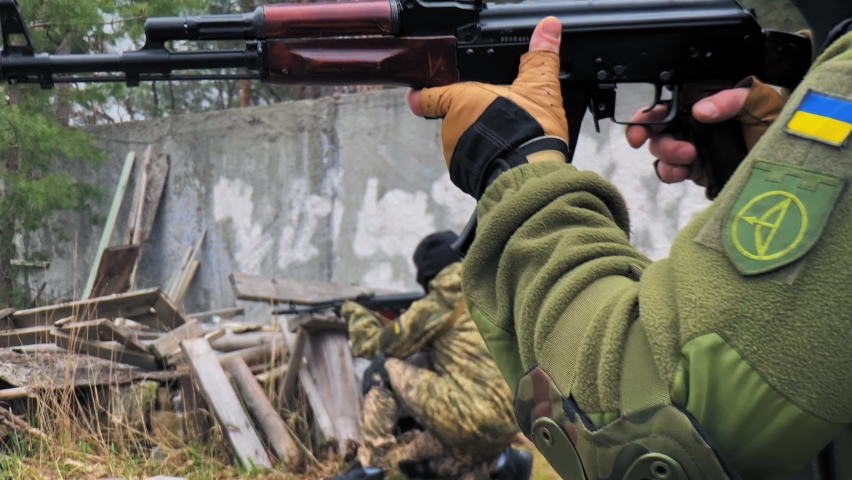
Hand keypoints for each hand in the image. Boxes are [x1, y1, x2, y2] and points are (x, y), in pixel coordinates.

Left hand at [407, 17, 568, 198]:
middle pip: (456, 119)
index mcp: (460, 100)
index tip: (417, 96)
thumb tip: (549, 27)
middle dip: (475, 119)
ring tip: (508, 140)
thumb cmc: (529, 129)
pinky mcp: (464, 177)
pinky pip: (473, 165)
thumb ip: (540, 56)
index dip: (421, 96)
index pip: (427, 97)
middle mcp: (450, 128)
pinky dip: (486, 161)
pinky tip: (506, 157)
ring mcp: (455, 155)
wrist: (530, 173)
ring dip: (482, 140)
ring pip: (465, 143)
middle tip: (501, 118)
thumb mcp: (539, 86)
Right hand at [625, 78, 786, 184]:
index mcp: (705, 101)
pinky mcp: (695, 170)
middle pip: (656, 125)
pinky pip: (670, 171)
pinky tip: (680, 172)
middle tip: (643, 140)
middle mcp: (694, 123)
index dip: (649, 109)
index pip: (669, 100)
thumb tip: (701, 109)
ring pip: (660, 149)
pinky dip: (668, 172)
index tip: (645, 122)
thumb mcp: (762, 103)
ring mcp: (692, 147)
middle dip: (644, 132)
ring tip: (687, 156)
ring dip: (664, 152)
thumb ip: (734, 98)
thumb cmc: (779, 126)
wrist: (788, 166)